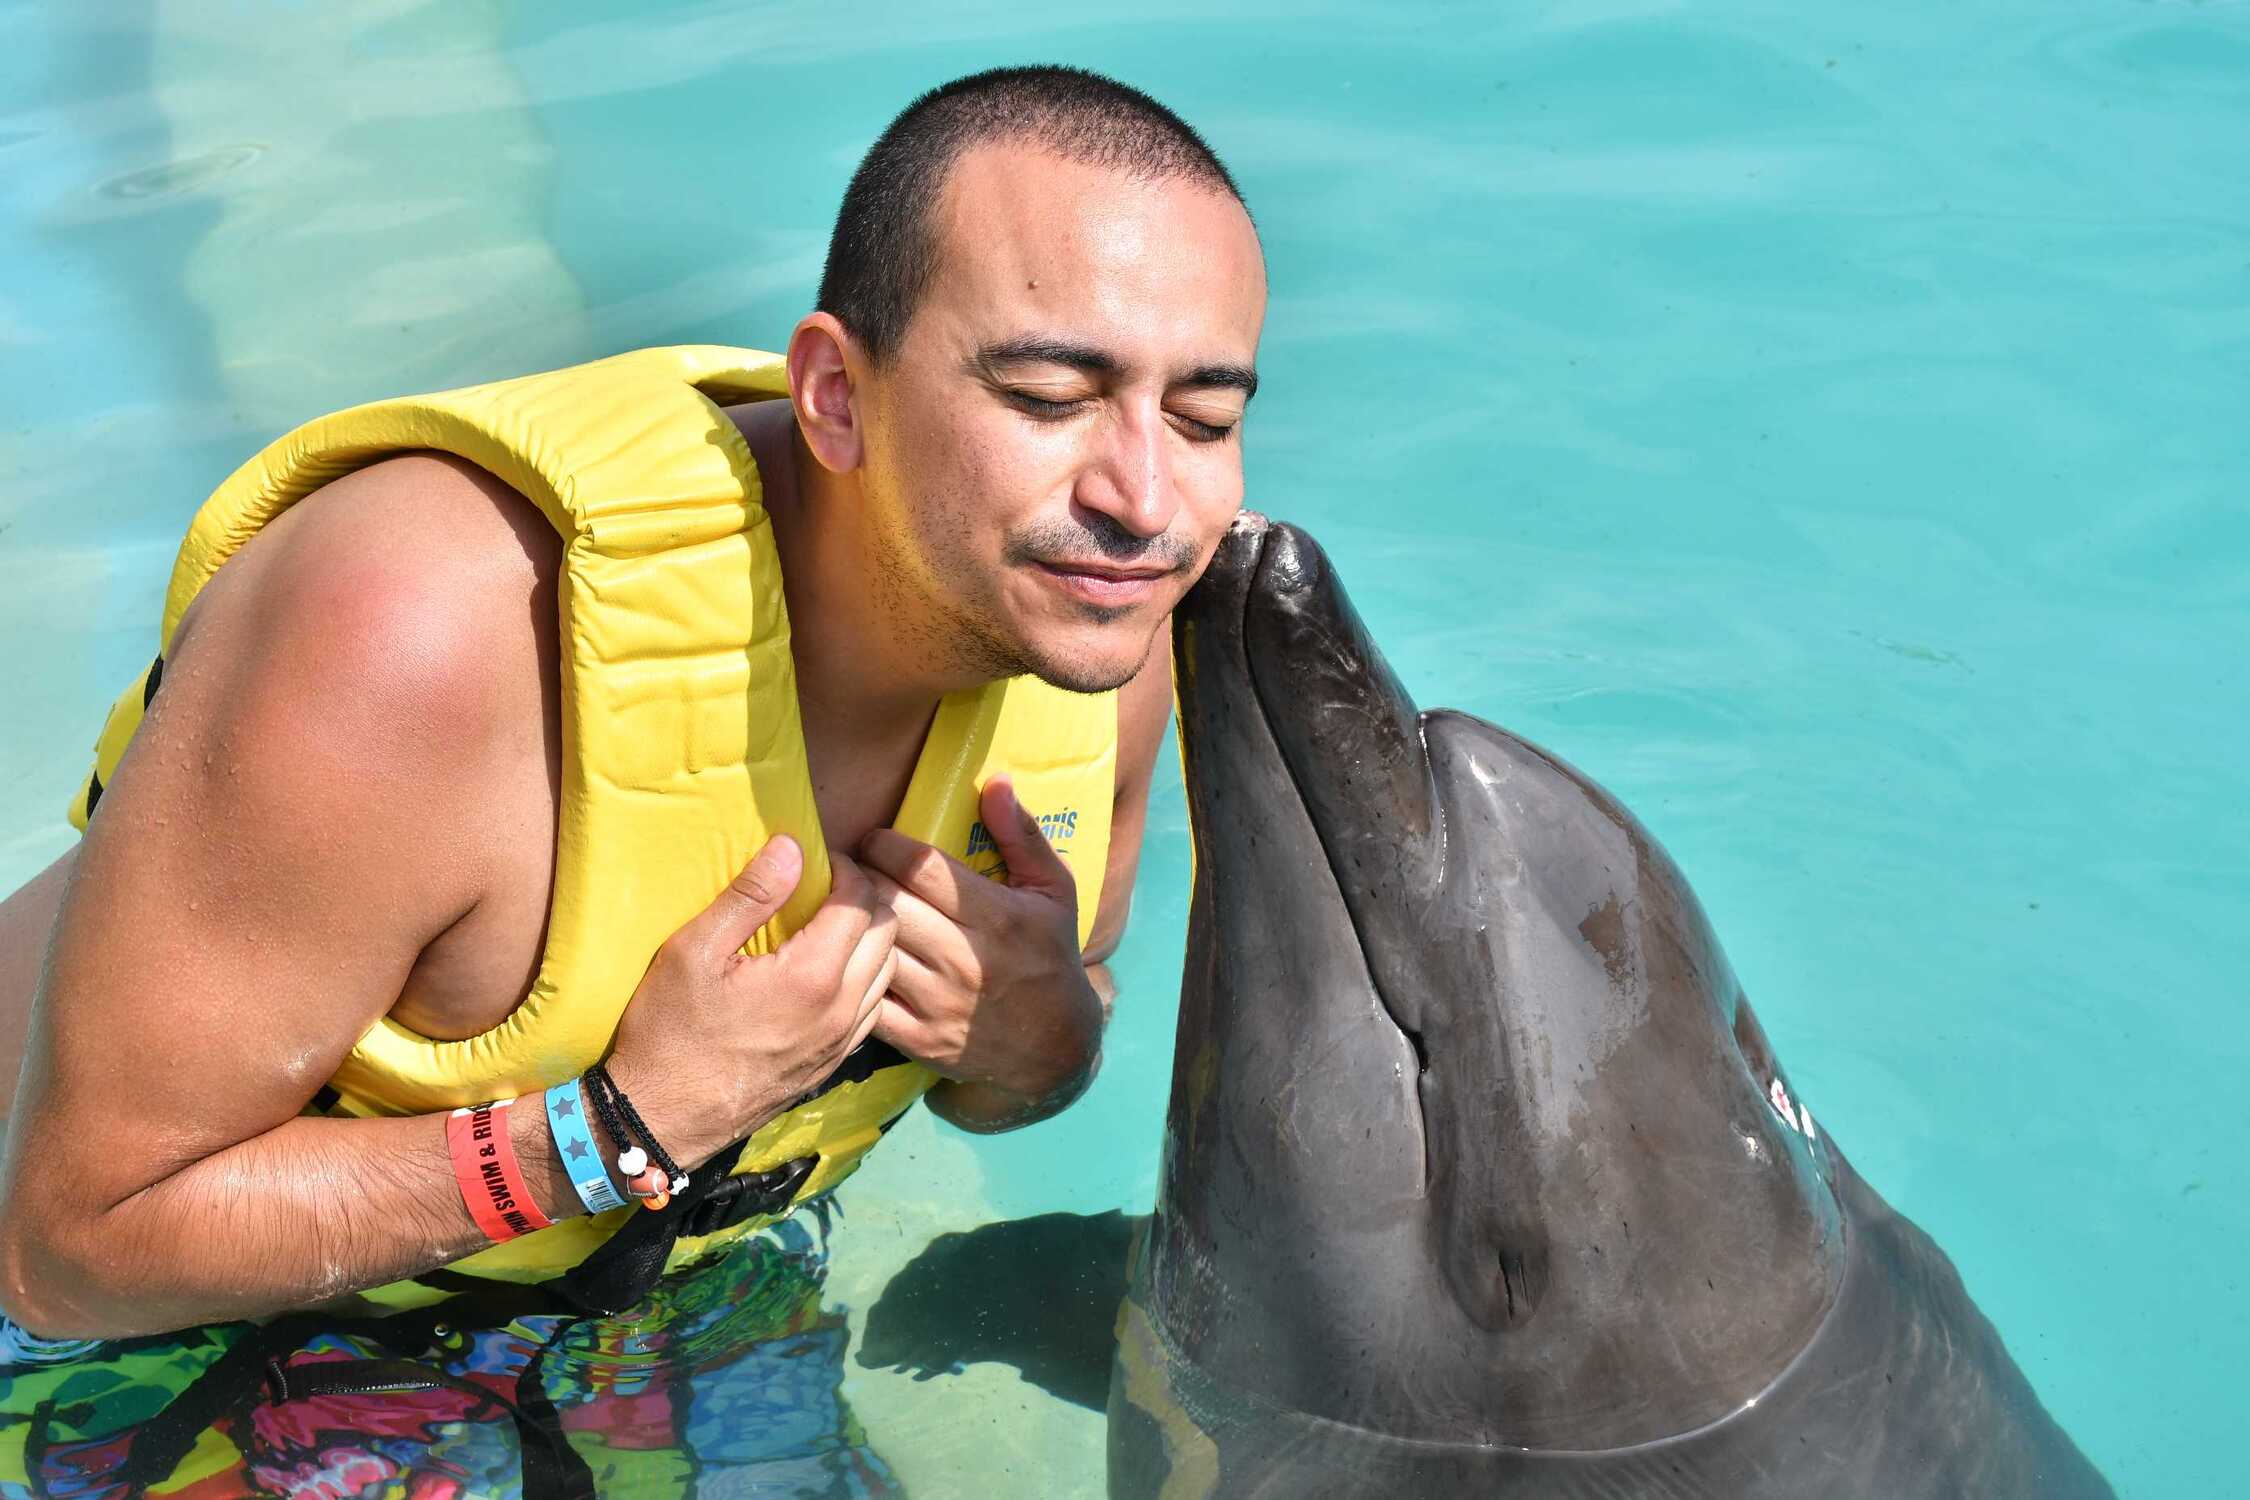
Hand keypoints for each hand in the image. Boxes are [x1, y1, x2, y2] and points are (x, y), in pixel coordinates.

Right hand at [607, 836, 898, 1167]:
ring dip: (872, 939)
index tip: (820, 860)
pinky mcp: (832, 1065)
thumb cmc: (669, 1031)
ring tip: (832, 922)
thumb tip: (792, 847)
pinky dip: (866, 978)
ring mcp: (840, 1043)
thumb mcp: (694, 950)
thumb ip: (750, 896)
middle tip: (830, 885)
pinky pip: (872, 1010)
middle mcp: (840, 1011)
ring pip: (887, 974)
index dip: (848, 870)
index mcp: (811, 977)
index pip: (863, 904)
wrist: (660, 1118)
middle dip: (868, 899)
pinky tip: (830, 970)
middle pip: (888, 935)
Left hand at [859, 778, 1103, 1101]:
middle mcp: (964, 959)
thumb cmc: (1051, 956)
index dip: (883, 843)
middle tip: (849, 867)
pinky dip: (851, 972)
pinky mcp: (917, 1038)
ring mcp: (938, 1002)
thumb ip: (1023, 836)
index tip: (874, 840)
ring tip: (841, 906)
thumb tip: (996, 782)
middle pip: (885, 901)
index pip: (919, 866)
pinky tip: (848, 955)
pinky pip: (866, 996)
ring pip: (870, 946)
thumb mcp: (1055, 891)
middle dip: (859, 875)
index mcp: (997, 916)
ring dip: (848, 921)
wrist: (1054, 1048)